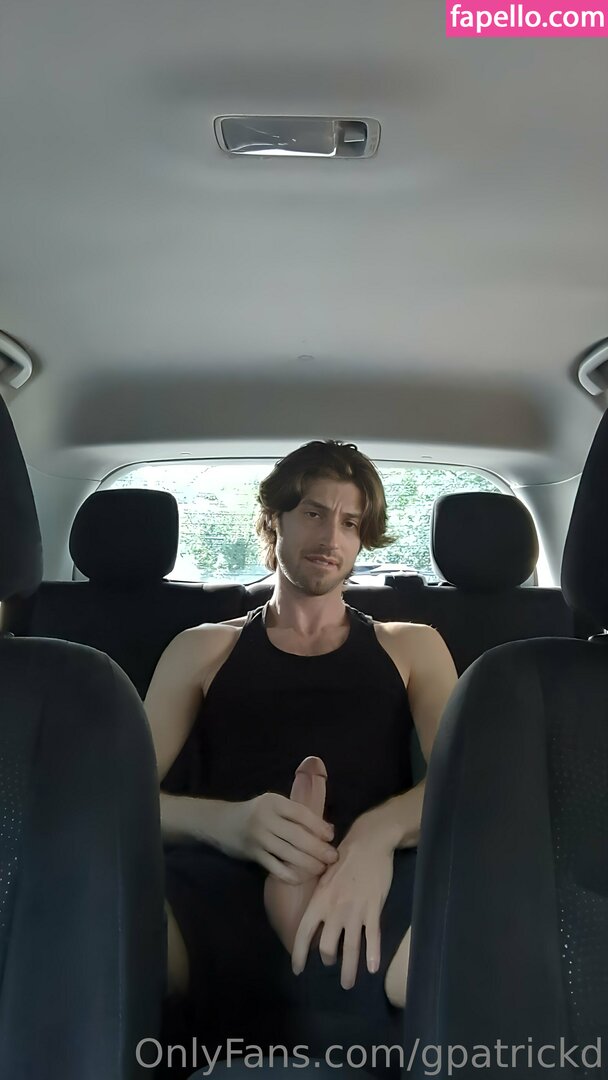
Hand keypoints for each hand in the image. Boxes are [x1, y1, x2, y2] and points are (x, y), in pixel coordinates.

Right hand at [235, 792, 336, 882]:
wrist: (221, 823)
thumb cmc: (256, 813)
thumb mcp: (273, 805)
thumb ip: (296, 815)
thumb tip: (327, 830)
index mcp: (274, 802)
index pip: (301, 813)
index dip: (318, 825)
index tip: (330, 837)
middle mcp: (265, 818)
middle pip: (296, 835)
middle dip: (317, 848)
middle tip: (333, 857)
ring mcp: (258, 838)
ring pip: (288, 853)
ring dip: (308, 863)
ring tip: (321, 868)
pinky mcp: (253, 855)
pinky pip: (275, 867)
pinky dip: (289, 874)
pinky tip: (301, 878)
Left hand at [291, 829, 393, 988]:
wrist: (369, 841)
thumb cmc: (344, 856)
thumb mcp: (324, 875)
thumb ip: (320, 898)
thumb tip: (315, 916)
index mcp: (319, 900)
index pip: (304, 933)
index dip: (299, 953)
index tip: (297, 969)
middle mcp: (334, 909)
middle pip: (327, 946)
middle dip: (328, 960)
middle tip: (332, 965)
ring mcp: (355, 910)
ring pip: (350, 948)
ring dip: (349, 970)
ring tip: (348, 984)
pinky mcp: (373, 908)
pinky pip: (373, 937)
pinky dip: (373, 955)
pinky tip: (372, 969)